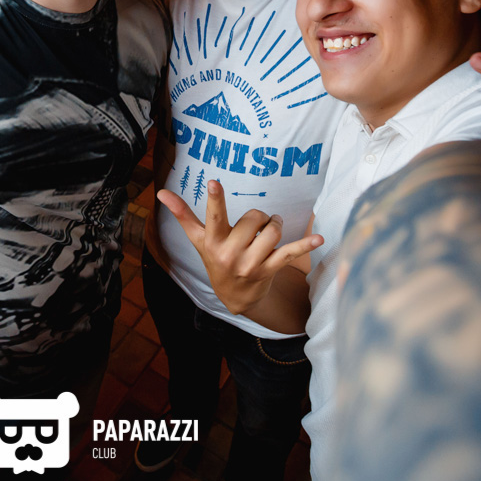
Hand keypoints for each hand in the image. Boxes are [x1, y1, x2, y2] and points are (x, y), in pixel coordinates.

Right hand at [158, 180, 321, 316]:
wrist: (234, 298)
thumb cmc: (215, 260)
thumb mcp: (198, 240)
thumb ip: (182, 215)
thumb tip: (161, 193)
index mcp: (212, 242)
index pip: (213, 216)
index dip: (215, 199)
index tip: (215, 182)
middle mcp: (230, 253)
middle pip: (253, 218)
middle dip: (258, 216)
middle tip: (256, 224)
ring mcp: (251, 264)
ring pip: (272, 230)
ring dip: (274, 224)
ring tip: (271, 228)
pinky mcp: (269, 270)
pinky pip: (289, 253)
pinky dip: (305, 245)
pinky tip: (319, 239)